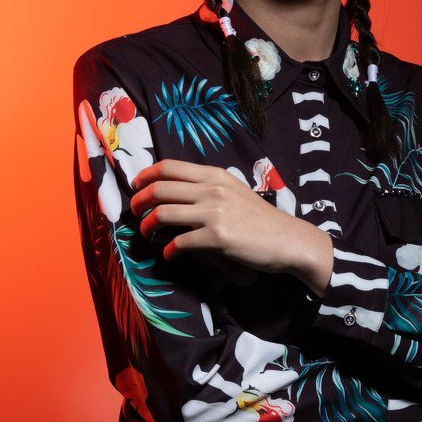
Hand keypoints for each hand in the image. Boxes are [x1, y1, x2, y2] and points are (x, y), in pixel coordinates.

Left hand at [130, 160, 333, 292]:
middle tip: (135, 213)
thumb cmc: (260, 218)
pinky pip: (179, 242)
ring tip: (148, 235)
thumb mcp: (234, 191)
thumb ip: (209, 188)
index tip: (136, 186)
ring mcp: (213, 212)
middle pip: (160, 189)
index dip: (146, 175)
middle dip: (139, 202)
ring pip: (163, 214)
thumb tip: (178, 195)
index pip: (169, 166)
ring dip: (147, 226)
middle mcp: (212, 189)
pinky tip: (170, 255)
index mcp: (215, 174)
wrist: (287, 239)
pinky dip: (169, 251)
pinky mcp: (216, 237)